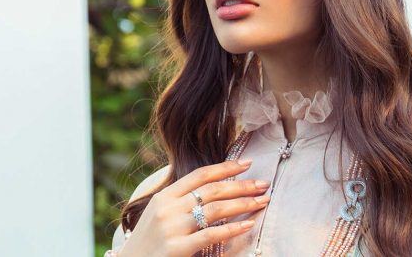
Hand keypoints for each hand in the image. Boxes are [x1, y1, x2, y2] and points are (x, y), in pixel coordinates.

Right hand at [118, 159, 269, 256]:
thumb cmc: (147, 243)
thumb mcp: (158, 214)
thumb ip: (180, 201)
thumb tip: (213, 188)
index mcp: (164, 196)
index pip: (200, 175)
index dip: (226, 167)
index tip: (248, 163)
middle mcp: (168, 208)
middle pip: (212, 190)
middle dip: (242, 185)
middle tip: (264, 184)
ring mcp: (171, 228)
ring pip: (215, 209)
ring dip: (243, 204)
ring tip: (262, 201)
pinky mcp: (176, 249)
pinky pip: (210, 234)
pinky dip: (232, 229)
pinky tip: (248, 225)